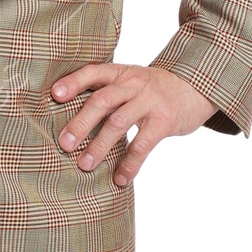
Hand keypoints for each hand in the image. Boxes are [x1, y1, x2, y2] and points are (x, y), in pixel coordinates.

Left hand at [51, 63, 217, 186]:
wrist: (198, 87)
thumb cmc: (154, 89)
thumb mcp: (132, 81)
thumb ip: (107, 92)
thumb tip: (70, 119)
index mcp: (121, 73)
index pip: (93, 72)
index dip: (73, 82)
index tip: (54, 95)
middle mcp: (133, 84)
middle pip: (101, 101)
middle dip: (80, 123)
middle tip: (63, 144)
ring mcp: (150, 101)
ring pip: (118, 123)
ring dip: (100, 146)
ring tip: (85, 165)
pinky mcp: (164, 120)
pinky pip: (143, 145)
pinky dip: (130, 164)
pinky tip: (120, 179)